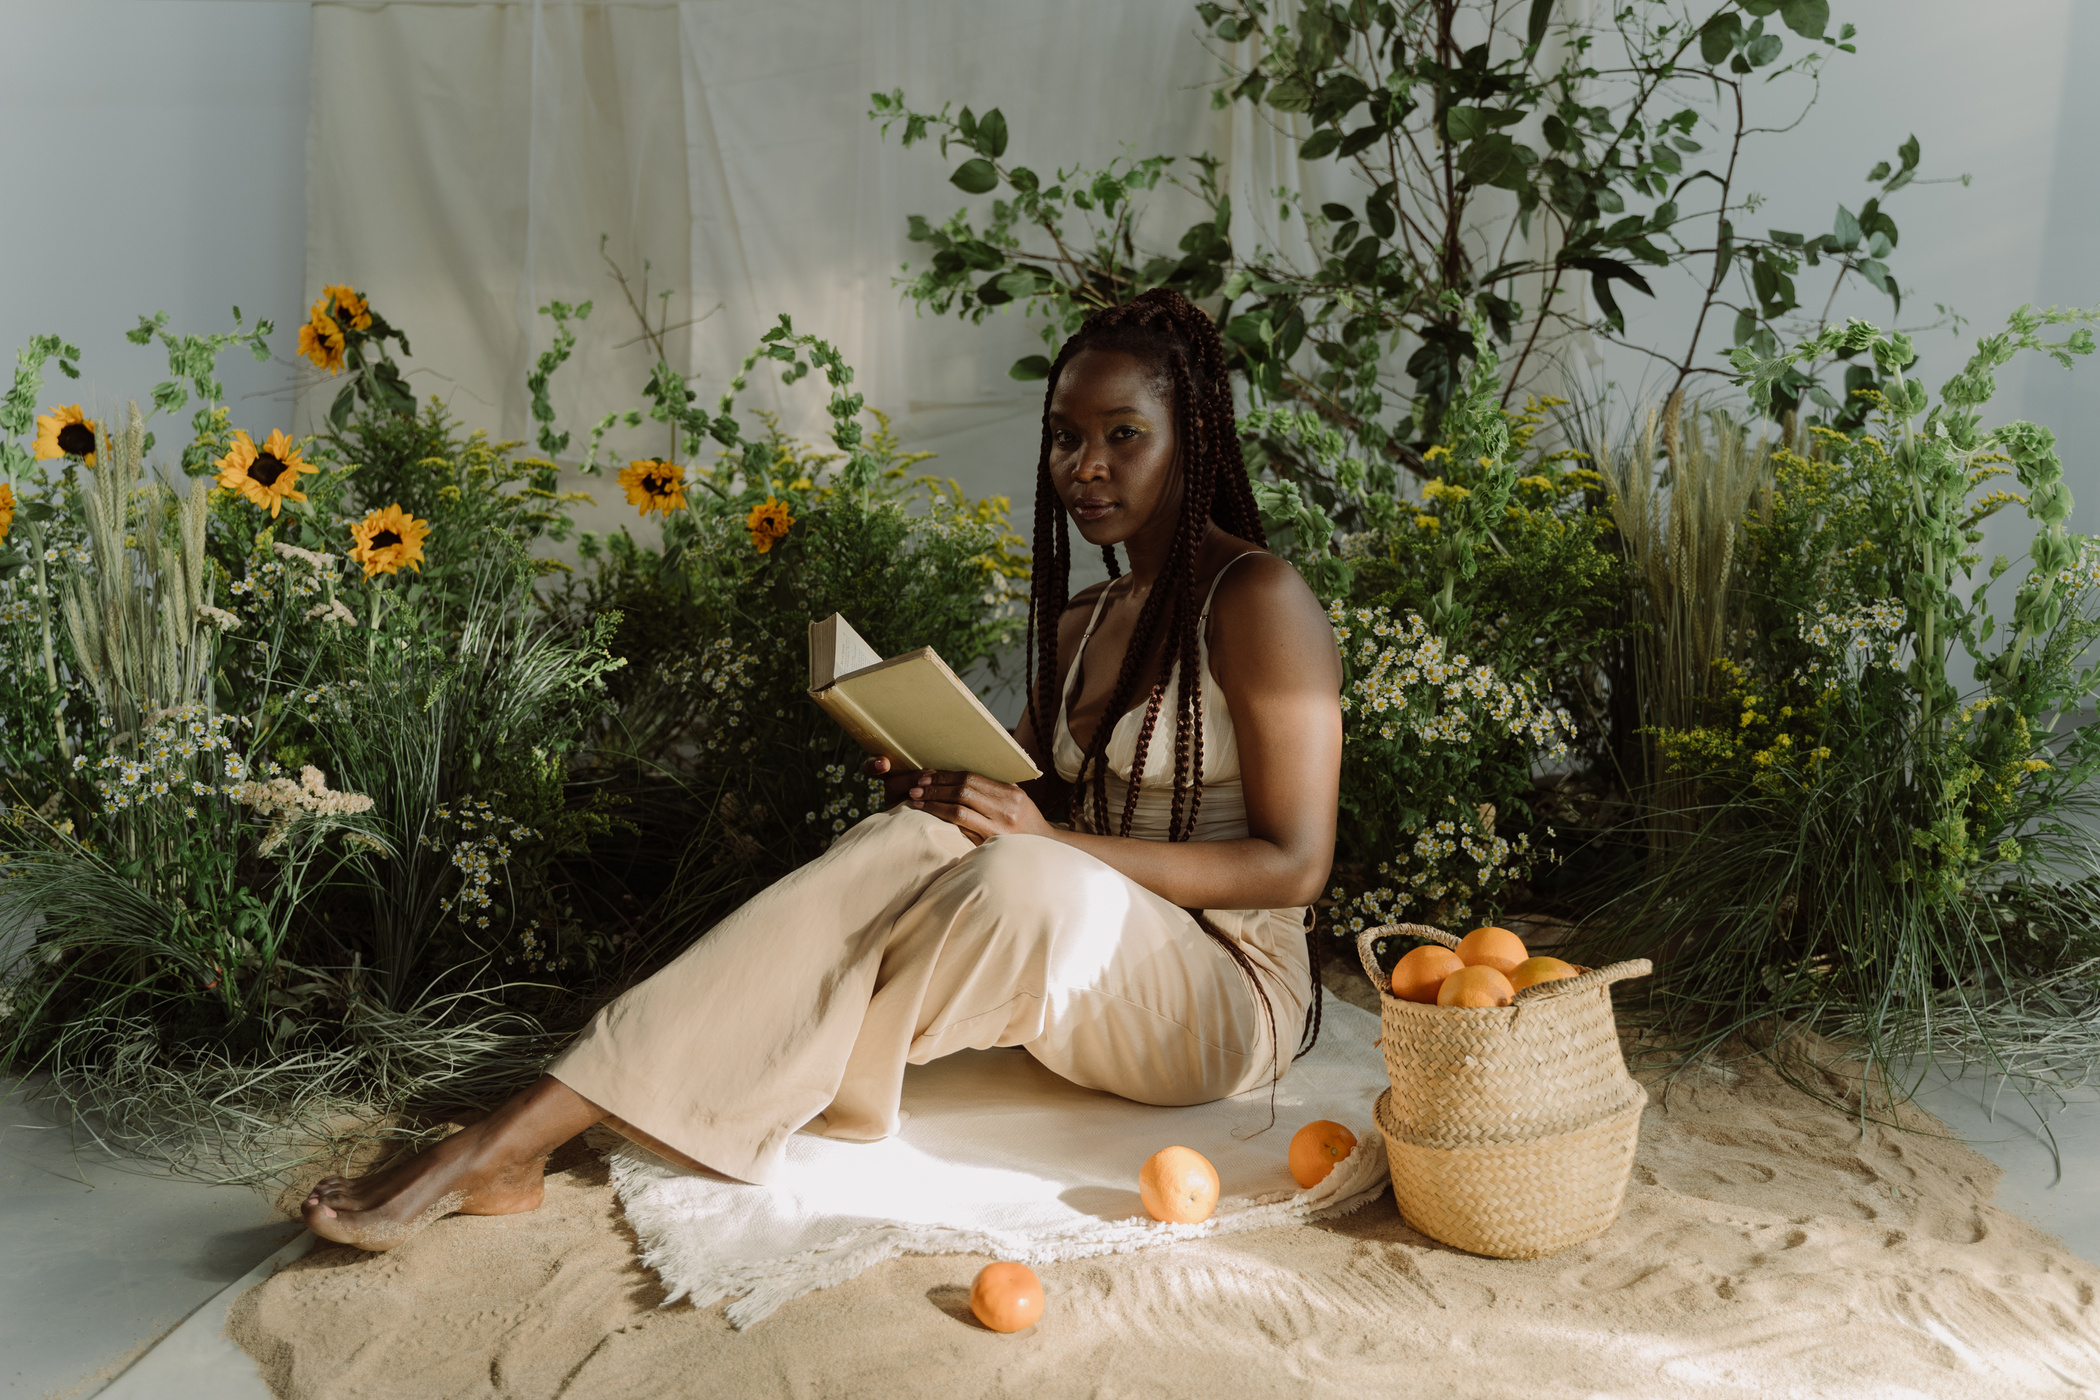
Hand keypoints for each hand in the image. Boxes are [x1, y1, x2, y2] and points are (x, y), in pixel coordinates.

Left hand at [862, 757, 1052, 842]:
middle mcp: (1007, 804)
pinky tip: (930, 815)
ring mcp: (1001, 823)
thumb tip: (958, 781)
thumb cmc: (1026, 828)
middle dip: (936, 786)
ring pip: (960, 805)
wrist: (1046, 853)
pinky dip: (943, 816)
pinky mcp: (993, 839)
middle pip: (964, 788)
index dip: (946, 775)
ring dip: (934, 801)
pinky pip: (964, 824)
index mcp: (1011, 791)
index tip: (927, 776)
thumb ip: (994, 792)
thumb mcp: (1017, 803)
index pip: (972, 777)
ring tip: (916, 800)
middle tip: (915, 787)